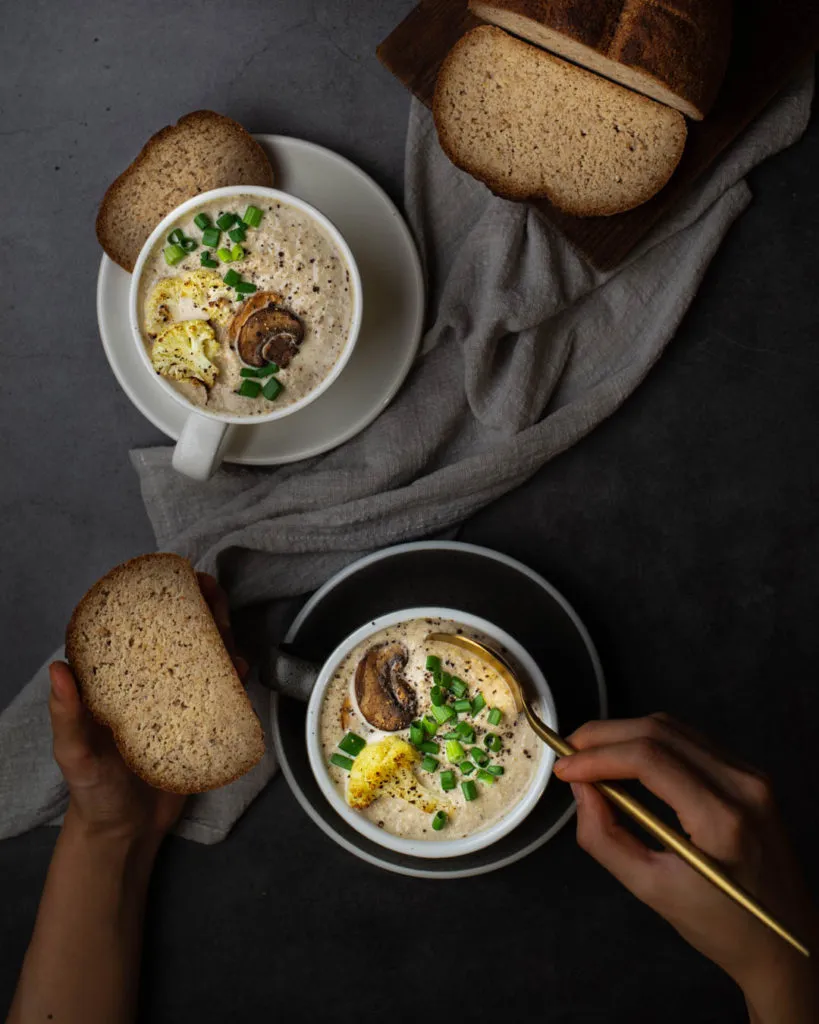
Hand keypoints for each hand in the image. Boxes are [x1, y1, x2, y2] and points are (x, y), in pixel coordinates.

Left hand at [50, 573, 247, 842]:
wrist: (127, 832)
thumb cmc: (93, 791)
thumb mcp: (75, 755)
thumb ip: (68, 717)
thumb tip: (58, 668)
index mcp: (114, 683)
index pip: (134, 632)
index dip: (153, 601)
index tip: (171, 580)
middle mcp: (147, 684)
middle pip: (176, 637)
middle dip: (196, 609)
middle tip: (211, 592)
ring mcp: (176, 701)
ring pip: (202, 658)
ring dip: (218, 636)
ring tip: (229, 627)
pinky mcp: (200, 721)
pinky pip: (220, 692)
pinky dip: (232, 675)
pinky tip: (241, 668)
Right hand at [554, 714, 818, 1022]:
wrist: (787, 944)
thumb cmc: (720, 927)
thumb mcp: (651, 891)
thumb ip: (605, 838)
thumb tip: (580, 789)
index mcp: (722, 819)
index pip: (649, 759)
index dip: (597, 755)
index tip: (562, 768)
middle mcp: (742, 785)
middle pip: (659, 731)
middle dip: (604, 735)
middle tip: (566, 752)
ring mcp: (751, 776)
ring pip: (674, 728)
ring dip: (624, 734)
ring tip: (588, 754)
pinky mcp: (750, 776)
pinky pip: (690, 741)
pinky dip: (650, 742)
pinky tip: (625, 759)